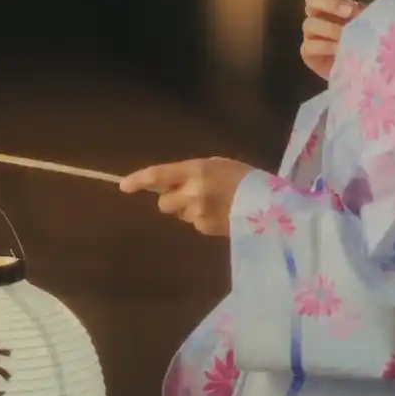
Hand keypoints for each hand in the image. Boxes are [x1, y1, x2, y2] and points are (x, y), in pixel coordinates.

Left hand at [118, 156, 253, 236]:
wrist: (270, 203)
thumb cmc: (245, 176)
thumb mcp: (218, 165)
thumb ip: (193, 173)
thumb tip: (171, 183)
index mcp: (196, 171)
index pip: (159, 175)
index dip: (139, 180)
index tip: (124, 186)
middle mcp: (193, 193)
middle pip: (164, 203)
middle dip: (172, 199)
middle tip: (191, 194)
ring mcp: (198, 214)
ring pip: (180, 215)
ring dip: (189, 210)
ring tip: (215, 204)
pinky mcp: (206, 230)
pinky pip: (195, 224)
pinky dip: (203, 220)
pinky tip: (221, 214)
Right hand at [301, 0, 363, 81]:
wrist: (357, 69)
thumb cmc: (360, 40)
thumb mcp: (364, 23)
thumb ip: (360, 13)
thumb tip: (362, 10)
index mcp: (329, 4)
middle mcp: (316, 15)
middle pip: (311, 0)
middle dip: (330, 3)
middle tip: (350, 12)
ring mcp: (310, 34)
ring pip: (310, 23)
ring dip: (330, 27)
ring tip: (346, 34)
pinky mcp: (307, 52)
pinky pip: (311, 45)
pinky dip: (326, 46)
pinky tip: (338, 48)